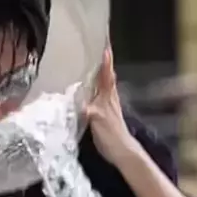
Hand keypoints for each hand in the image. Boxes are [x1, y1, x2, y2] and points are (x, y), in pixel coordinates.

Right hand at [83, 45, 138, 165]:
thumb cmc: (110, 134)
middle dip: (103, 63)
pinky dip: (95, 88)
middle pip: (106, 76)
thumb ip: (87, 109)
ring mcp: (108, 105)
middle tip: (98, 49)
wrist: (121, 151)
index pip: (106, 73)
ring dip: (100, 74)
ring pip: (104, 85)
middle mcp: (109, 97)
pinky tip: (88, 90)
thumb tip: (74, 101)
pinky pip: (99, 95)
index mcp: (108, 95)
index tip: (105, 45)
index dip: (106, 60)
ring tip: (92, 64)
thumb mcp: (97, 119)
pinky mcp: (105, 113)